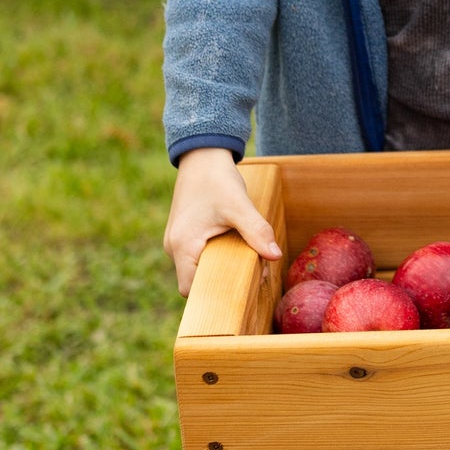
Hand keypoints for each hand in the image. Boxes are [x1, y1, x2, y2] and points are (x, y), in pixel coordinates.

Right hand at [163, 147, 280, 294]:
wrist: (202, 155)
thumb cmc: (216, 178)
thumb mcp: (238, 205)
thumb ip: (256, 230)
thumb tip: (275, 256)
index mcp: (182, 245)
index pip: (190, 289)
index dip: (213, 294)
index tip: (241, 290)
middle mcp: (174, 246)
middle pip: (195, 281)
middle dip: (223, 282)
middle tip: (254, 275)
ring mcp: (177, 241)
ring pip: (198, 268)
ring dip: (222, 268)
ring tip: (250, 261)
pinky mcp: (185, 234)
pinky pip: (199, 255)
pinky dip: (217, 257)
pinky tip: (238, 248)